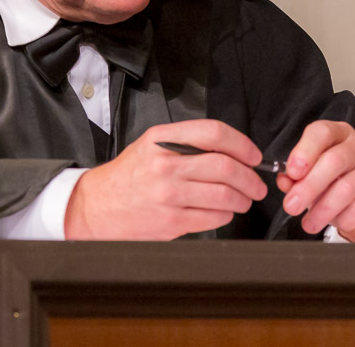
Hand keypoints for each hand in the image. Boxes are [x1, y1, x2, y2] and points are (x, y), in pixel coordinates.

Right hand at [64, 120, 267, 239]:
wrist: (97, 205)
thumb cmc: (129, 174)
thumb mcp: (152, 144)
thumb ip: (187, 141)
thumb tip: (232, 150)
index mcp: (162, 139)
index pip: (214, 133)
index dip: (242, 144)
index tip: (253, 156)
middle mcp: (166, 165)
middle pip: (226, 167)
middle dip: (251, 178)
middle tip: (257, 184)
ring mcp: (169, 195)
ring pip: (225, 195)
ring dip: (243, 199)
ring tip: (244, 200)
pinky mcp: (171, 221)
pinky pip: (214, 217)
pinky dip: (226, 215)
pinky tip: (223, 211)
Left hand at [276, 120, 354, 241]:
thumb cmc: (337, 185)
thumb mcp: (311, 179)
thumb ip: (295, 178)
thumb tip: (284, 180)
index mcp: (338, 134)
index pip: (321, 132)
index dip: (304, 152)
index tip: (291, 173)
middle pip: (334, 160)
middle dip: (309, 187)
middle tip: (292, 205)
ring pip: (347, 186)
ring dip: (323, 209)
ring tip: (309, 223)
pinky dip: (345, 218)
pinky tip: (338, 222)